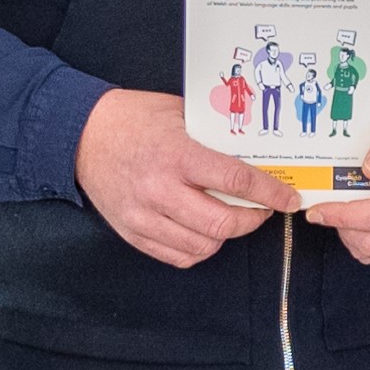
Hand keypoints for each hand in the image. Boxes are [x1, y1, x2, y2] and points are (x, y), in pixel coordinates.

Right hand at [75, 87, 292, 267]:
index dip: (270, 193)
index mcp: (177, 154)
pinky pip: (178, 256)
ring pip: (204, 245)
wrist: (81, 135)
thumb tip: (258, 152)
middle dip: (253, 220)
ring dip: (227, 235)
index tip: (288, 198)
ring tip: (234, 218)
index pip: (236, 180)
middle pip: (223, 223)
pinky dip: (200, 248)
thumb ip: (214, 136)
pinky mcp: (132, 232)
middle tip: (262, 210)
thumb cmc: (134, 119)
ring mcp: (144, 215)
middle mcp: (160, 189)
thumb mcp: (179, 114)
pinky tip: (206, 231)